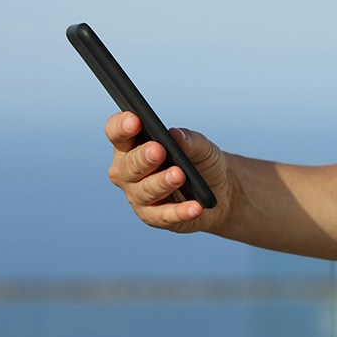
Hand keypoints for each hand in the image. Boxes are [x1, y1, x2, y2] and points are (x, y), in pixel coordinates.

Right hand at [103, 112, 236, 234]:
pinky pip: (164, 216)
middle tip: (159, 150)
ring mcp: (138, 196)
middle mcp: (128, 172)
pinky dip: (180, 211)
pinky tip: (195, 206)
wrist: (220, 189)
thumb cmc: (200, 161)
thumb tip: (176, 135)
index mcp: (132, 146)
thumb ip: (188, 139)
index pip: (117, 134)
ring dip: (161, 183)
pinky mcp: (154, 217)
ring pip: (144, 191)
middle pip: (127, 166)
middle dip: (142, 158)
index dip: (121, 126)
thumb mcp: (200, 146)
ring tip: (179, 175)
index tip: (135, 119)